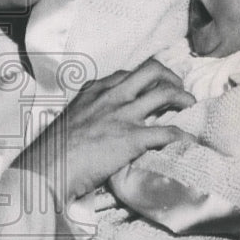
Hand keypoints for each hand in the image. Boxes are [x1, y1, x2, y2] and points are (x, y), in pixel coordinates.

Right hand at [21, 58, 193, 200]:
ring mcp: (122, 116)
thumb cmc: (54, 150)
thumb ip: (88, 114)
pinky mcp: (131, 138)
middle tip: (178, 91)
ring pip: (165, 92)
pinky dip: (183, 136)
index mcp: (94, 91)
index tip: (153, 88)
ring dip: (183, 98)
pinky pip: (167, 132)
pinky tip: (189, 141)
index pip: (127, 74)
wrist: (48, 168)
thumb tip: (98, 125)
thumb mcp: (70, 120)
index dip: (145, 79)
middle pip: (151, 71)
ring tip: (190, 107)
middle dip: (171, 77)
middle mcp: (111, 97)